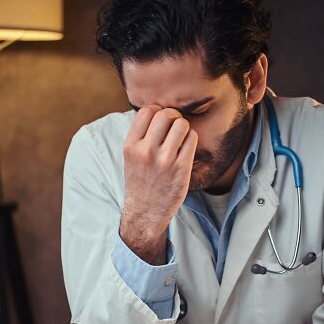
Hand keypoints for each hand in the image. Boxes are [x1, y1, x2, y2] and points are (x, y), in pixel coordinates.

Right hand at [120, 106, 197, 264]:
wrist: (146, 212)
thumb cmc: (141, 181)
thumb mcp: (131, 157)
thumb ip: (141, 135)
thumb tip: (158, 111)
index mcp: (131, 146)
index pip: (147, 111)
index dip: (157, 111)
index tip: (161, 121)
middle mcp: (146, 151)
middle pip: (166, 114)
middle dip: (173, 117)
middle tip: (174, 127)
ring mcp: (164, 160)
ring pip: (181, 124)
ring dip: (184, 127)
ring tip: (180, 138)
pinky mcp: (181, 168)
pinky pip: (192, 139)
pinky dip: (191, 139)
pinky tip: (186, 148)